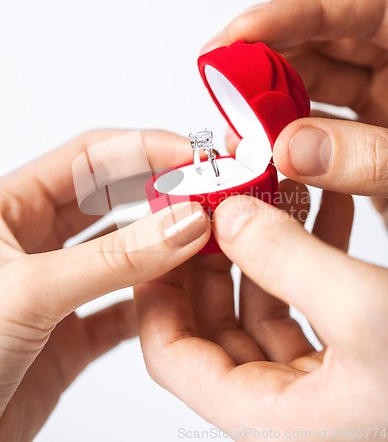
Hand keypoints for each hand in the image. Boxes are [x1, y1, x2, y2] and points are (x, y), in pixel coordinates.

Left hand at [0, 130, 210, 439]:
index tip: (193, 157)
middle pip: (113, 199)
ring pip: (124, 253)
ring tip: (202, 242)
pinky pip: (125, 307)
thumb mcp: (30, 290)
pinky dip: (155, 303)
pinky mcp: (70, 334)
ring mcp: (56, 287)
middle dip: (162, 193)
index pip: (90, 159)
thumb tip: (183, 223)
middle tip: (208, 194)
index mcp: (9, 208)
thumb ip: (114, 257)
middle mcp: (34, 242)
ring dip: (164, 248)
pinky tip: (179, 299)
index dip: (144, 149)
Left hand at [135, 180, 387, 438]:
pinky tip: (321, 204)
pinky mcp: (354, 350)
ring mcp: (321, 375)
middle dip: (214, 252)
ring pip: (262, 301)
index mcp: (274, 415)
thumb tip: (231, 218)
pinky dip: (306, 247)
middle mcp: (290, 401)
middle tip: (216, 196)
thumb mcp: (371, 313)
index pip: (173, 357)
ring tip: (272, 184)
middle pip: (214, 322)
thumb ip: (289, 261)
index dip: (158, 293)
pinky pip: (307, 295)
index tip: (163, 232)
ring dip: (263, 241)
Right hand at [203, 0, 387, 224]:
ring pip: (311, 91)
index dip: (294, 14)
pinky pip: (314, 132)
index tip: (239, 34)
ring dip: (269, 107)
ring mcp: (378, 112)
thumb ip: (370, 158)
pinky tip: (262, 155)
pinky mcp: (360, 148)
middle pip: (323, 47)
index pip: (360, 9)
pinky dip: (284, 143)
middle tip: (220, 82)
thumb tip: (292, 149)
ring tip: (236, 127)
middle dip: (267, 62)